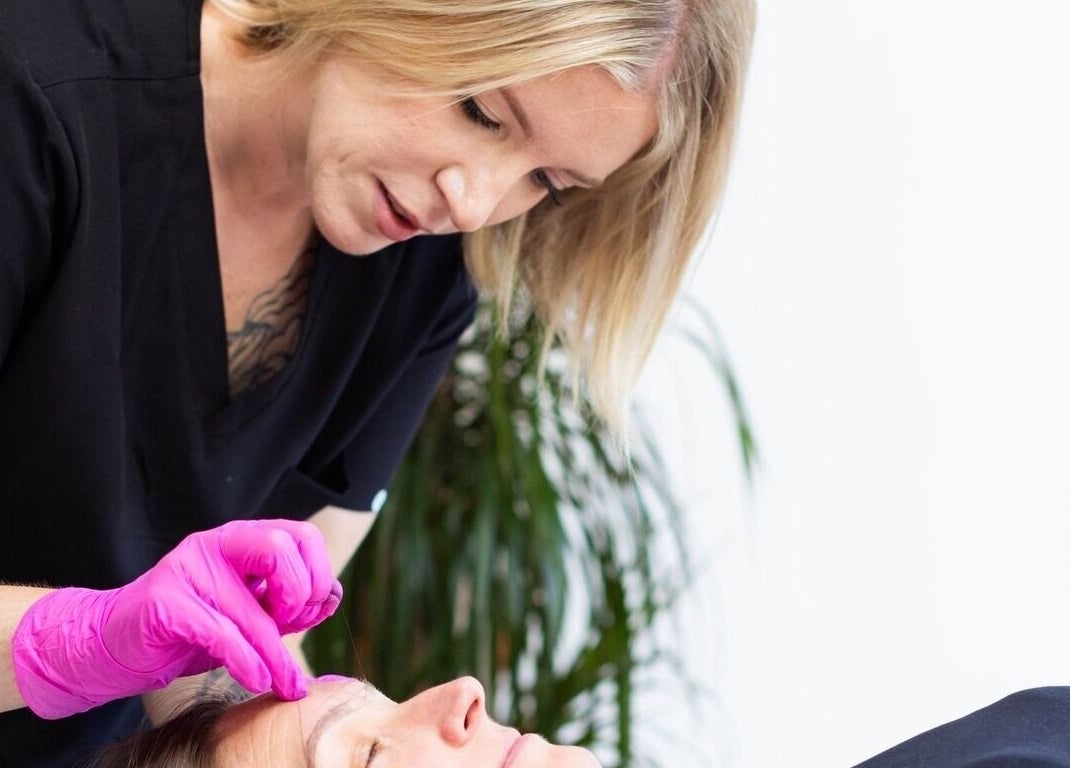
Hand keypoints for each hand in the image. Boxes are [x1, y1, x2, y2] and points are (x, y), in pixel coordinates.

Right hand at [12, 519, 341, 718]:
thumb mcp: (248, 616)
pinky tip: (256, 678)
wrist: (115, 645)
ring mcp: (187, 567)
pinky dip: (246, 661)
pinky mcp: (163, 600)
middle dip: (299, 594)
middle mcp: (216, 543)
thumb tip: (332, 598)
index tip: (313, 610)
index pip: (301, 535)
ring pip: (250, 606)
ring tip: (284, 683)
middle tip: (295, 629)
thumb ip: (287, 607)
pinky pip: (219, 632)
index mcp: (242, 539)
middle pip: (280, 547)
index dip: (318, 572)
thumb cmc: (190, 630)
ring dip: (275, 653)